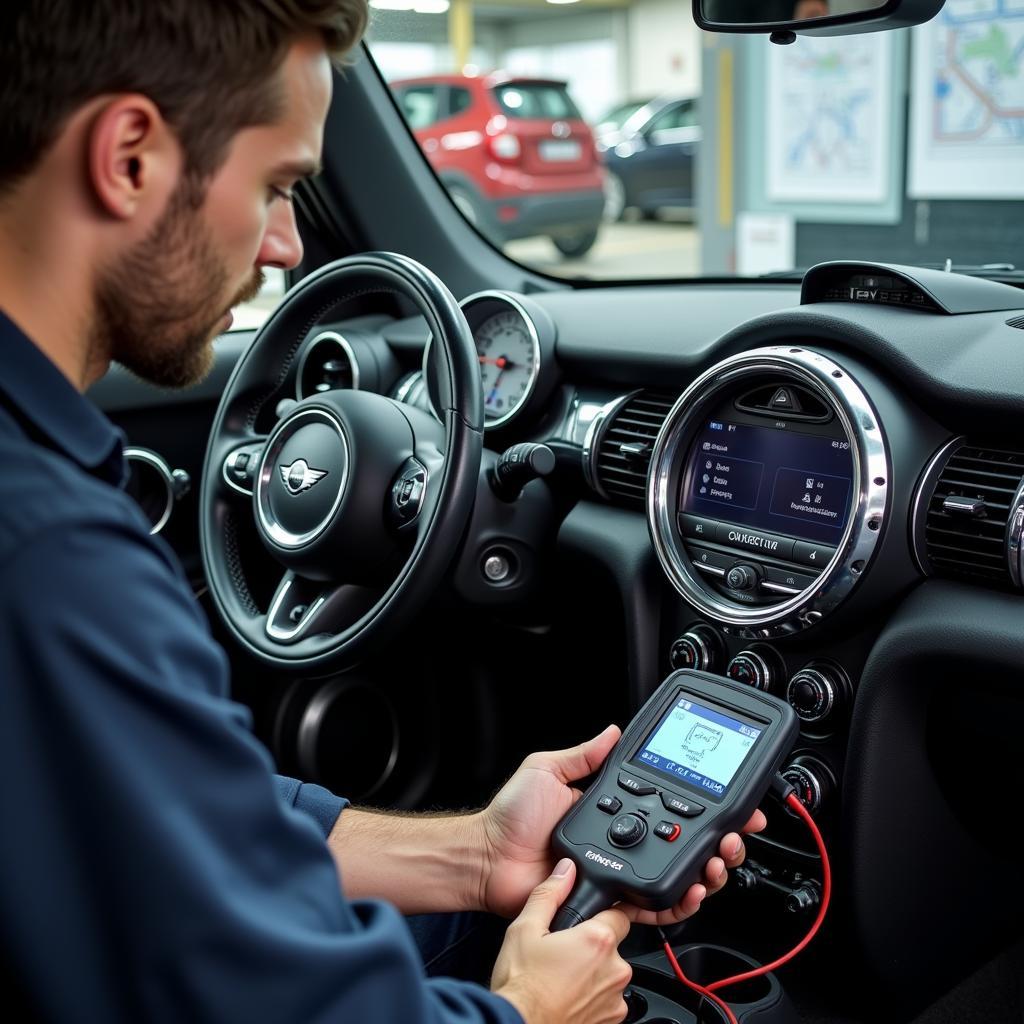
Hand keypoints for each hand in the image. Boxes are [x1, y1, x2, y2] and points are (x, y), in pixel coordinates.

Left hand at [477, 724, 766, 924]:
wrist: (489, 858)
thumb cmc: (510, 817)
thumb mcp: (546, 770)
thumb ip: (583, 754)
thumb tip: (613, 731)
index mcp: (611, 808)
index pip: (665, 803)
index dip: (699, 802)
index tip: (725, 799)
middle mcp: (622, 840)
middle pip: (682, 841)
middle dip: (717, 840)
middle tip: (733, 836)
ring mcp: (620, 870)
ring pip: (676, 873)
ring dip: (706, 868)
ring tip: (717, 859)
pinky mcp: (612, 899)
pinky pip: (652, 906)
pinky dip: (677, 902)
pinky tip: (692, 889)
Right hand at [492, 858, 632, 1023]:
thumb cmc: (521, 984)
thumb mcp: (525, 927)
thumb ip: (549, 893)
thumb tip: (564, 870)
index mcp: (598, 940)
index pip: (619, 913)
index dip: (602, 913)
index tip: (588, 920)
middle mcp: (615, 970)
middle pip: (612, 944)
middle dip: (592, 945)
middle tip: (564, 952)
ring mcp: (615, 999)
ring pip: (609, 973)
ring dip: (593, 972)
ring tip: (562, 976)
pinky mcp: (610, 1021)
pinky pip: (607, 999)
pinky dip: (592, 996)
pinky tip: (568, 995)